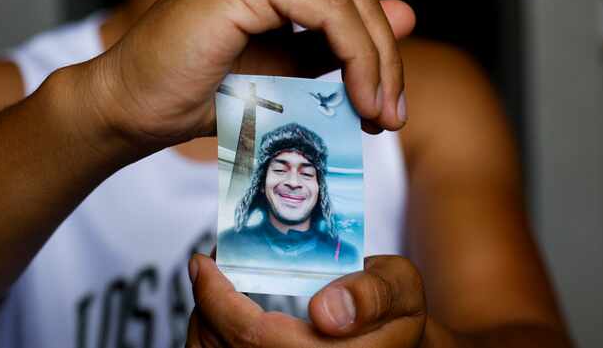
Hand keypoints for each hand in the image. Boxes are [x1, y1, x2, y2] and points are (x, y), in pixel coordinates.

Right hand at [82, 0, 414, 153]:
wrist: (131, 106)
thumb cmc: (194, 88)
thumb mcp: (286, 63)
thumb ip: (339, 39)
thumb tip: (408, 14)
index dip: (375, 46)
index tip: (385, 103)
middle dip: (383, 57)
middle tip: (390, 115)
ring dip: (375, 62)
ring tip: (379, 114)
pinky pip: (329, 11)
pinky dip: (356, 56)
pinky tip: (358, 97)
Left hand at [185, 254, 427, 346]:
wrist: (398, 341)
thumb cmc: (395, 311)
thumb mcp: (398, 287)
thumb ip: (371, 294)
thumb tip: (325, 311)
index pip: (253, 337)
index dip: (218, 300)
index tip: (203, 263)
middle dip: (206, 306)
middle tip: (207, 269)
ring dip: (206, 326)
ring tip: (213, 291)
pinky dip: (213, 341)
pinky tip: (221, 318)